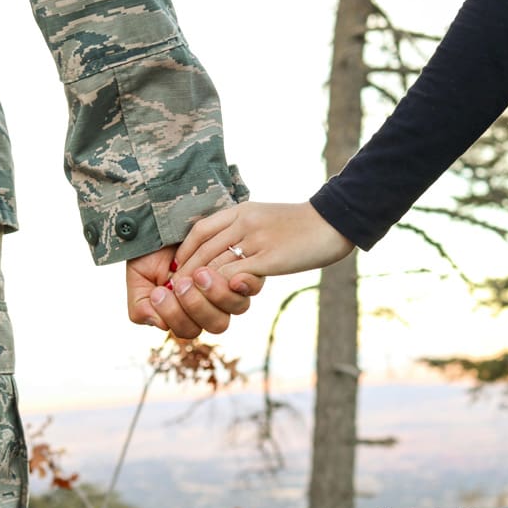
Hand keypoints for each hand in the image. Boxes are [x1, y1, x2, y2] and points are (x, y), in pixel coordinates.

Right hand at [126, 245, 263, 337]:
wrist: (168, 219)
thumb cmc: (151, 252)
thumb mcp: (139, 279)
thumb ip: (141, 306)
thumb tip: (158, 324)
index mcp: (187, 313)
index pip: (188, 329)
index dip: (176, 315)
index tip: (161, 291)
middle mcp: (212, 305)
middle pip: (217, 324)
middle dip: (197, 305)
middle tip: (181, 283)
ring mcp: (231, 289)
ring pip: (237, 307)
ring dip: (217, 293)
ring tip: (201, 273)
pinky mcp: (245, 269)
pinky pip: (251, 286)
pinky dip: (243, 283)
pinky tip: (232, 276)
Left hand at [173, 202, 354, 280]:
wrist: (333, 221)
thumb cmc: (302, 225)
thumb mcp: (267, 218)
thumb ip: (245, 230)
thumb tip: (229, 250)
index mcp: (242, 210)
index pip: (201, 229)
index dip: (184, 250)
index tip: (176, 267)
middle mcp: (244, 222)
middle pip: (202, 248)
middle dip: (185, 271)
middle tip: (174, 289)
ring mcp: (256, 239)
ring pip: (214, 262)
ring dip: (197, 282)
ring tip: (187, 297)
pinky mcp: (269, 257)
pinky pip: (235, 273)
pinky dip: (219, 286)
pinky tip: (213, 297)